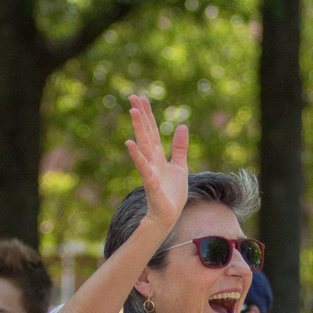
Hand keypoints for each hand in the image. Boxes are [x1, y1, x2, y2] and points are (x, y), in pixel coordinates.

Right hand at [123, 93, 188, 230]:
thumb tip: (182, 125)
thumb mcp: (180, 166)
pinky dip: (137, 155)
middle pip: (146, 133)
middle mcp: (152, 160)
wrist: (169, 215)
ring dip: (138, 128)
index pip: (152, 131)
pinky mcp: (151, 182)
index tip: (141, 97)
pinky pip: (143, 166)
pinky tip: (130, 143)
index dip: (148, 114)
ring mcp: (149, 170)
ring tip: (133, 111)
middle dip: (141, 116)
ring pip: (144, 145)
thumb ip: (180, 147)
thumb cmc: (172, 193)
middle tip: (133, 97)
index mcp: (158, 156)